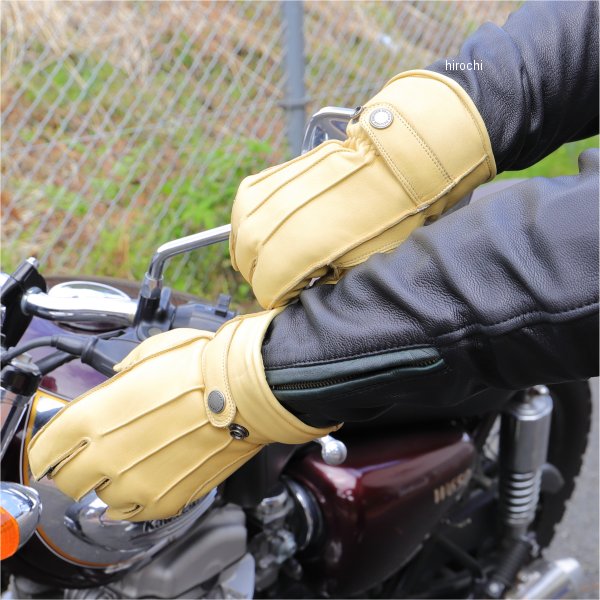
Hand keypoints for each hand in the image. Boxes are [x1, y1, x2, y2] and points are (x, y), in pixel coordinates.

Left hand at [28, 313, 337, 520]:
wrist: (246, 391)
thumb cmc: (202, 366)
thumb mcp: (149, 353)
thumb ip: (121, 376)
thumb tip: (117, 383)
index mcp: (94, 416)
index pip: (48, 446)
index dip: (53, 445)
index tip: (62, 444)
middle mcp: (107, 455)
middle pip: (67, 479)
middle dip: (76, 467)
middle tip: (95, 455)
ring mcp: (137, 482)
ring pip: (101, 498)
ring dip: (110, 482)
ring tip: (135, 461)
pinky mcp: (166, 499)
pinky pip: (134, 510)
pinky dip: (138, 496)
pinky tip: (153, 474)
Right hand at [230, 70, 494, 308]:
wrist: (388, 169)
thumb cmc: (382, 221)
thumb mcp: (356, 268)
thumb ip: (319, 286)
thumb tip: (299, 292)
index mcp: (295, 253)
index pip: (266, 290)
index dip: (281, 298)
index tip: (297, 293)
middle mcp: (272, 225)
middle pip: (247, 265)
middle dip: (264, 277)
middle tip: (287, 278)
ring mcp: (265, 199)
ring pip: (240, 238)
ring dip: (252, 253)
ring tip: (275, 256)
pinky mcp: (264, 181)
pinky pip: (242, 211)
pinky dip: (250, 225)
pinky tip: (266, 230)